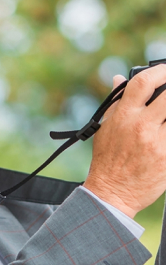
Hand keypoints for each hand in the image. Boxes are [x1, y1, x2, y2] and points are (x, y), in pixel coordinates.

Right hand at [84, 64, 165, 216]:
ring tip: (164, 119)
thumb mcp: (104, 128)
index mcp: (123, 117)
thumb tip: (119, 79)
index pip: (143, 83)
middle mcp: (141, 127)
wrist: (112, 193)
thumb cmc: (107, 161)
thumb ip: (116, 102)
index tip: (164, 71)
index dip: (159, 71)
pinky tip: (164, 133)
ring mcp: (157, 143)